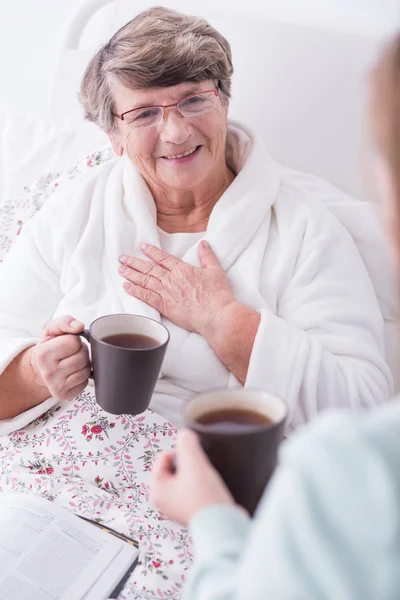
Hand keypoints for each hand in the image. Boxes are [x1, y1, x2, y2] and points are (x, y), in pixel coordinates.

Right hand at [30, 315, 90, 400]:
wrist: (40, 369)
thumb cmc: (49, 347)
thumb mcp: (52, 330)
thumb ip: (65, 321)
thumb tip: (78, 326)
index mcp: (43, 354)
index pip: (74, 342)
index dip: (74, 340)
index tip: (67, 343)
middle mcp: (48, 372)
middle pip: (82, 357)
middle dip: (81, 351)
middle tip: (72, 352)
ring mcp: (56, 386)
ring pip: (86, 370)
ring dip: (84, 363)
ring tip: (73, 361)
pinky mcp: (64, 395)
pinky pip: (86, 382)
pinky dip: (83, 376)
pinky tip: (73, 372)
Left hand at [118, 241, 235, 335]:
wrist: (216, 315)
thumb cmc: (218, 295)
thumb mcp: (215, 271)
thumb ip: (207, 257)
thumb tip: (203, 244)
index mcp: (183, 270)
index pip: (163, 258)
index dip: (151, 252)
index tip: (142, 247)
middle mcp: (172, 279)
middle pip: (149, 268)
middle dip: (134, 262)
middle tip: (122, 258)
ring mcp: (167, 293)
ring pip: (145, 281)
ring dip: (131, 274)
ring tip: (121, 270)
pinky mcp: (165, 306)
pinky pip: (146, 297)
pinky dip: (135, 291)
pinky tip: (126, 287)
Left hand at [149, 429, 235, 526]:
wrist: (225, 525)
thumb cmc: (205, 498)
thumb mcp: (194, 463)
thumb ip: (187, 443)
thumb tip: (185, 434)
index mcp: (157, 490)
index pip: (163, 457)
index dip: (180, 452)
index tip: (193, 458)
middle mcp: (164, 501)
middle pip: (174, 467)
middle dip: (189, 463)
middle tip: (199, 470)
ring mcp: (177, 508)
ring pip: (185, 477)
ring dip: (196, 474)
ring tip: (206, 480)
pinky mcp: (192, 511)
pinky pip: (194, 489)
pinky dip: (202, 485)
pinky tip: (210, 489)